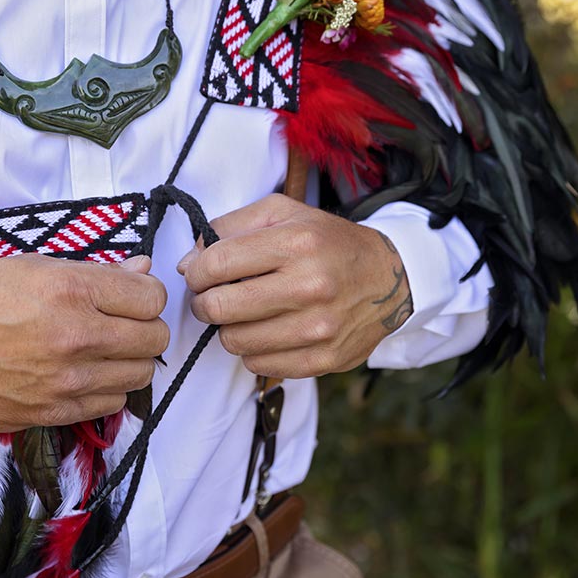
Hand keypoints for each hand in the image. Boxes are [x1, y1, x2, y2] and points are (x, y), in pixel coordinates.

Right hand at [0, 254, 168, 431]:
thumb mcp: (34, 267)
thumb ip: (96, 270)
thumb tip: (143, 269)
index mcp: (71, 290)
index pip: (151, 297)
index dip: (145, 293)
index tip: (132, 294)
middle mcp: (76, 337)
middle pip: (154, 338)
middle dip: (145, 326)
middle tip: (121, 322)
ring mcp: (68, 380)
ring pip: (140, 374)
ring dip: (130, 360)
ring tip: (104, 348)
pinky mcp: (57, 413)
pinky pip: (113, 403)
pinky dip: (107, 388)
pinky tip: (85, 373)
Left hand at [178, 194, 412, 378]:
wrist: (388, 278)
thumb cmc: (326, 242)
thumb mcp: (282, 213)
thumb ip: (229, 227)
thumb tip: (188, 263)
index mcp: (297, 242)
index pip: (216, 264)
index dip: (196, 272)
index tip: (200, 274)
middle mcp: (310, 285)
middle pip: (219, 307)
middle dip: (205, 303)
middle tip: (213, 297)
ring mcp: (318, 327)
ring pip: (234, 341)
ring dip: (229, 328)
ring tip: (244, 313)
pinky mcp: (324, 358)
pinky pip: (258, 364)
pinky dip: (253, 349)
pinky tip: (267, 331)